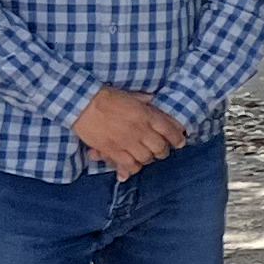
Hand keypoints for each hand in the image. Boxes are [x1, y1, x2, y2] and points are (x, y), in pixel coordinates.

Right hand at [71, 86, 189, 178]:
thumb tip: (153, 100)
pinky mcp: (112, 150)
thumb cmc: (106, 96)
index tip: (181, 142)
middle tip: (160, 150)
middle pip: (160, 147)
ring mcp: (126, 141)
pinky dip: (132, 168)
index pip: (168, 129)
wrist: (82, 103)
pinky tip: (132, 167)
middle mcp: (139, 129)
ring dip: (148, 159)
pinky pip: (128, 165)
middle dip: (163, 151)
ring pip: (146, 158)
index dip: (177, 138)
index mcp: (145, 114)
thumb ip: (144, 100)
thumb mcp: (130, 95)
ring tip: (145, 157)